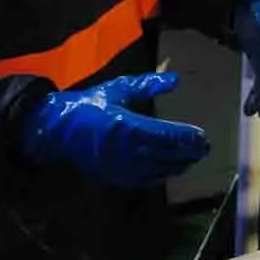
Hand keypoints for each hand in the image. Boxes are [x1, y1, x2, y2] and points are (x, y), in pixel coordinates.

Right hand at [18, 71, 210, 187]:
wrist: (54, 130)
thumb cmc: (88, 106)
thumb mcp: (117, 90)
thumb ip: (147, 85)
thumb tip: (174, 79)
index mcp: (124, 126)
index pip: (163, 135)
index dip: (184, 137)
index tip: (202, 136)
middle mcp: (123, 150)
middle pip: (163, 154)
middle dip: (187, 152)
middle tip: (205, 148)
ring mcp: (117, 166)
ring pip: (155, 169)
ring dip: (177, 165)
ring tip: (194, 159)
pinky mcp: (112, 176)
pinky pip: (142, 179)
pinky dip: (160, 175)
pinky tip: (172, 170)